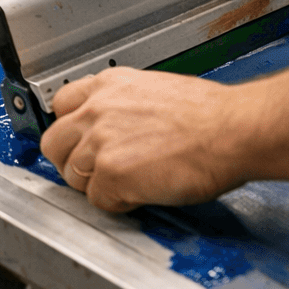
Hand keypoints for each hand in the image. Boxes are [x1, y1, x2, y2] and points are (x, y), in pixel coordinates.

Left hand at [39, 68, 249, 211]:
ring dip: (96, 186)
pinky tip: (143, 194)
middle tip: (95, 173)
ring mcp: (100, 142)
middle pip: (54, 143)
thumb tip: (118, 127)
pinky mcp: (111, 173)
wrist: (234, 130)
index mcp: (108, 85)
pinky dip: (119, 203)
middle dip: (71, 162)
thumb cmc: (211, 115)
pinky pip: (99, 200)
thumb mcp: (156, 90)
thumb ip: (124, 106)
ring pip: (73, 176)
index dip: (71, 129)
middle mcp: (96, 109)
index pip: (61, 105)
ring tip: (128, 184)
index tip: (79, 141)